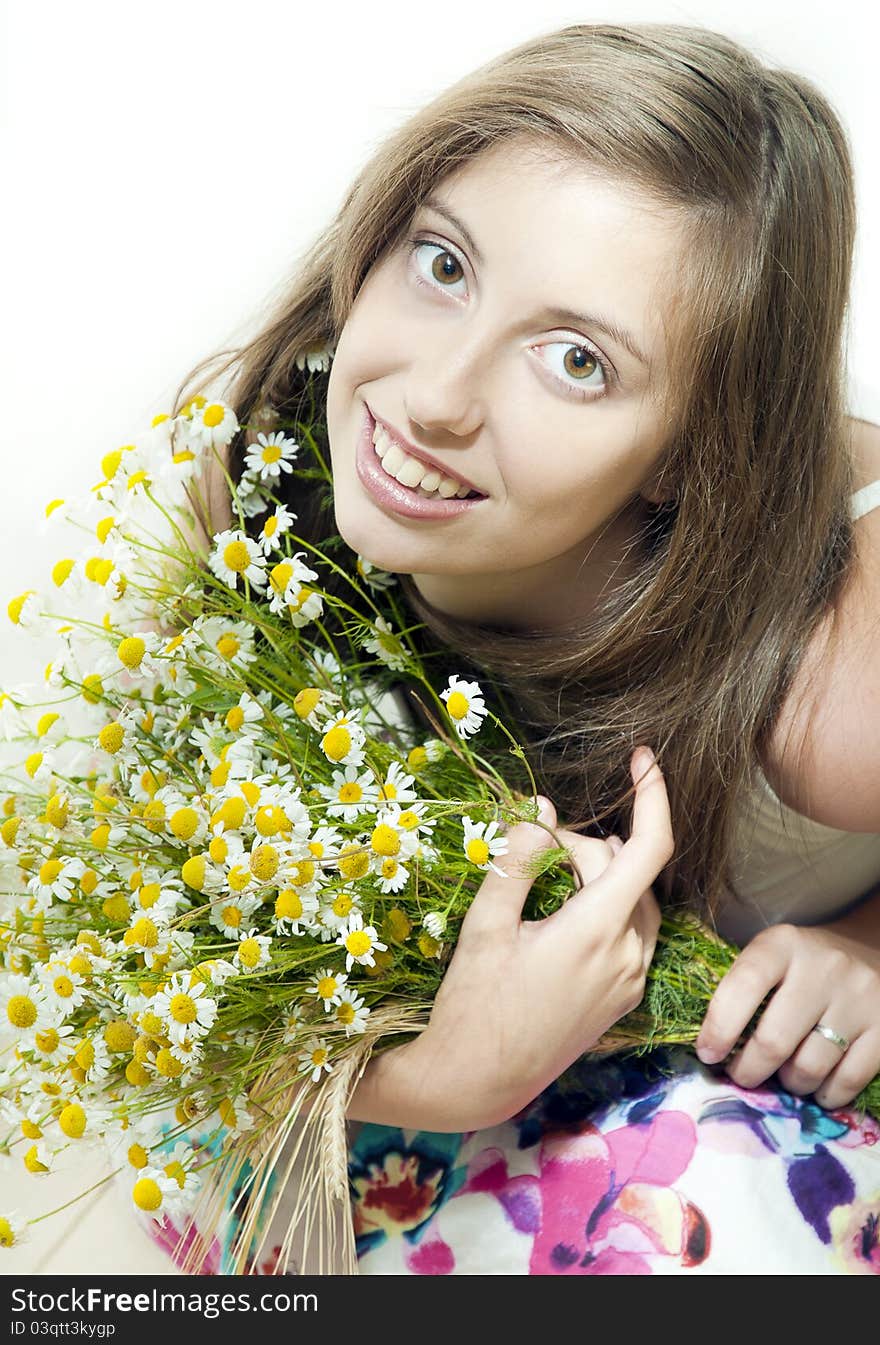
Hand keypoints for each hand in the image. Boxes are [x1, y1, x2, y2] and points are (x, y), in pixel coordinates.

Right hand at [349, 747, 671, 1131]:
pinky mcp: (624, 998)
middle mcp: (628, 956)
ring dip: (600, 876)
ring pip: (635, 900)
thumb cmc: (473, 1002)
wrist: (477, 1079)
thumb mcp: (486, 924)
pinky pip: (633, 932)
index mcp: (597, 931)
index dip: (654, 796)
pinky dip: (607, 907)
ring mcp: (631, 981)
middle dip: (586, 847)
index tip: (642, 759)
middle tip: (531, 853)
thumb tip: (542, 811)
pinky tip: (565, 911)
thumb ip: (517, 861)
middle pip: (629, 870)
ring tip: (546, 880)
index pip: (650, 848)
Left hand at [695, 921, 879, 1107]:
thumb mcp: (773, 956)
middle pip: (775, 1040)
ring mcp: (859, 999)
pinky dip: (826, 1094)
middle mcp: (823, 968)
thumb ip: (743, 990)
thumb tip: (712, 1048)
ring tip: (784, 1076)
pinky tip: (817, 1087)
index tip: (708, 1053)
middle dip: (749, 1070)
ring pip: (810, 1067)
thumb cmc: (804, 962)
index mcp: (783, 944)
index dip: (719, 1027)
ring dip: (789, 1083)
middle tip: (742, 1076)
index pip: (744, 985)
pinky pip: (848, 1080)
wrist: (871, 948)